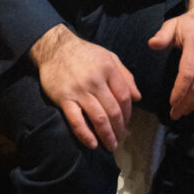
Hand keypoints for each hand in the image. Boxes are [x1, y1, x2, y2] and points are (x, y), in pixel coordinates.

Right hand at [29, 24, 140, 151]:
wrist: (55, 49)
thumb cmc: (85, 54)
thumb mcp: (109, 57)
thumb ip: (125, 76)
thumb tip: (138, 97)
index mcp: (109, 68)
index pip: (124, 96)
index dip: (128, 113)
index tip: (126, 122)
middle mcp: (96, 80)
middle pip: (113, 110)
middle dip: (119, 128)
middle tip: (120, 139)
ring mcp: (79, 90)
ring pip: (98, 118)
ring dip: (106, 135)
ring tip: (111, 145)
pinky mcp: (64, 99)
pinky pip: (76, 121)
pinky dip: (85, 135)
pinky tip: (92, 144)